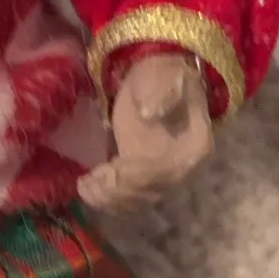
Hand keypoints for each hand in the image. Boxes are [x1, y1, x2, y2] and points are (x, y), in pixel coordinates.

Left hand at [78, 53, 213, 215]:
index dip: (137, 176)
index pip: (166, 171)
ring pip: (139, 200)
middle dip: (117, 192)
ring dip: (109, 200)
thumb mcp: (163, 77)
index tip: (109, 168)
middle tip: (87, 183)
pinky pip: (131, 199)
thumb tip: (150, 113)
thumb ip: (160, 93)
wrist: (161, 80)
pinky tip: (88, 190)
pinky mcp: (147, 177)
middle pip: (150, 191)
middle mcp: (183, 168)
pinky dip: (109, 200)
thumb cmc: (162, 76)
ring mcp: (165, 175)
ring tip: (84, 187)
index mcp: (195, 145)